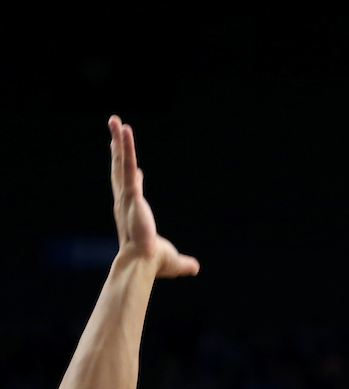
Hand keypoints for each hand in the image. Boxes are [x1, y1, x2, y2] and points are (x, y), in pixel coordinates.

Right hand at [109, 116, 199, 278]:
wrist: (141, 264)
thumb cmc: (153, 264)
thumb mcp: (172, 260)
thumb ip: (183, 263)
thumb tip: (194, 268)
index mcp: (133, 213)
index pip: (131, 189)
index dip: (132, 176)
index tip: (133, 166)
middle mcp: (126, 201)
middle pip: (120, 169)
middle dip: (117, 150)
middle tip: (115, 132)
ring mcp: (126, 195)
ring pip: (121, 162)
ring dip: (118, 140)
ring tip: (114, 119)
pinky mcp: (130, 193)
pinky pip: (127, 164)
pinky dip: (125, 147)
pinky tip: (124, 130)